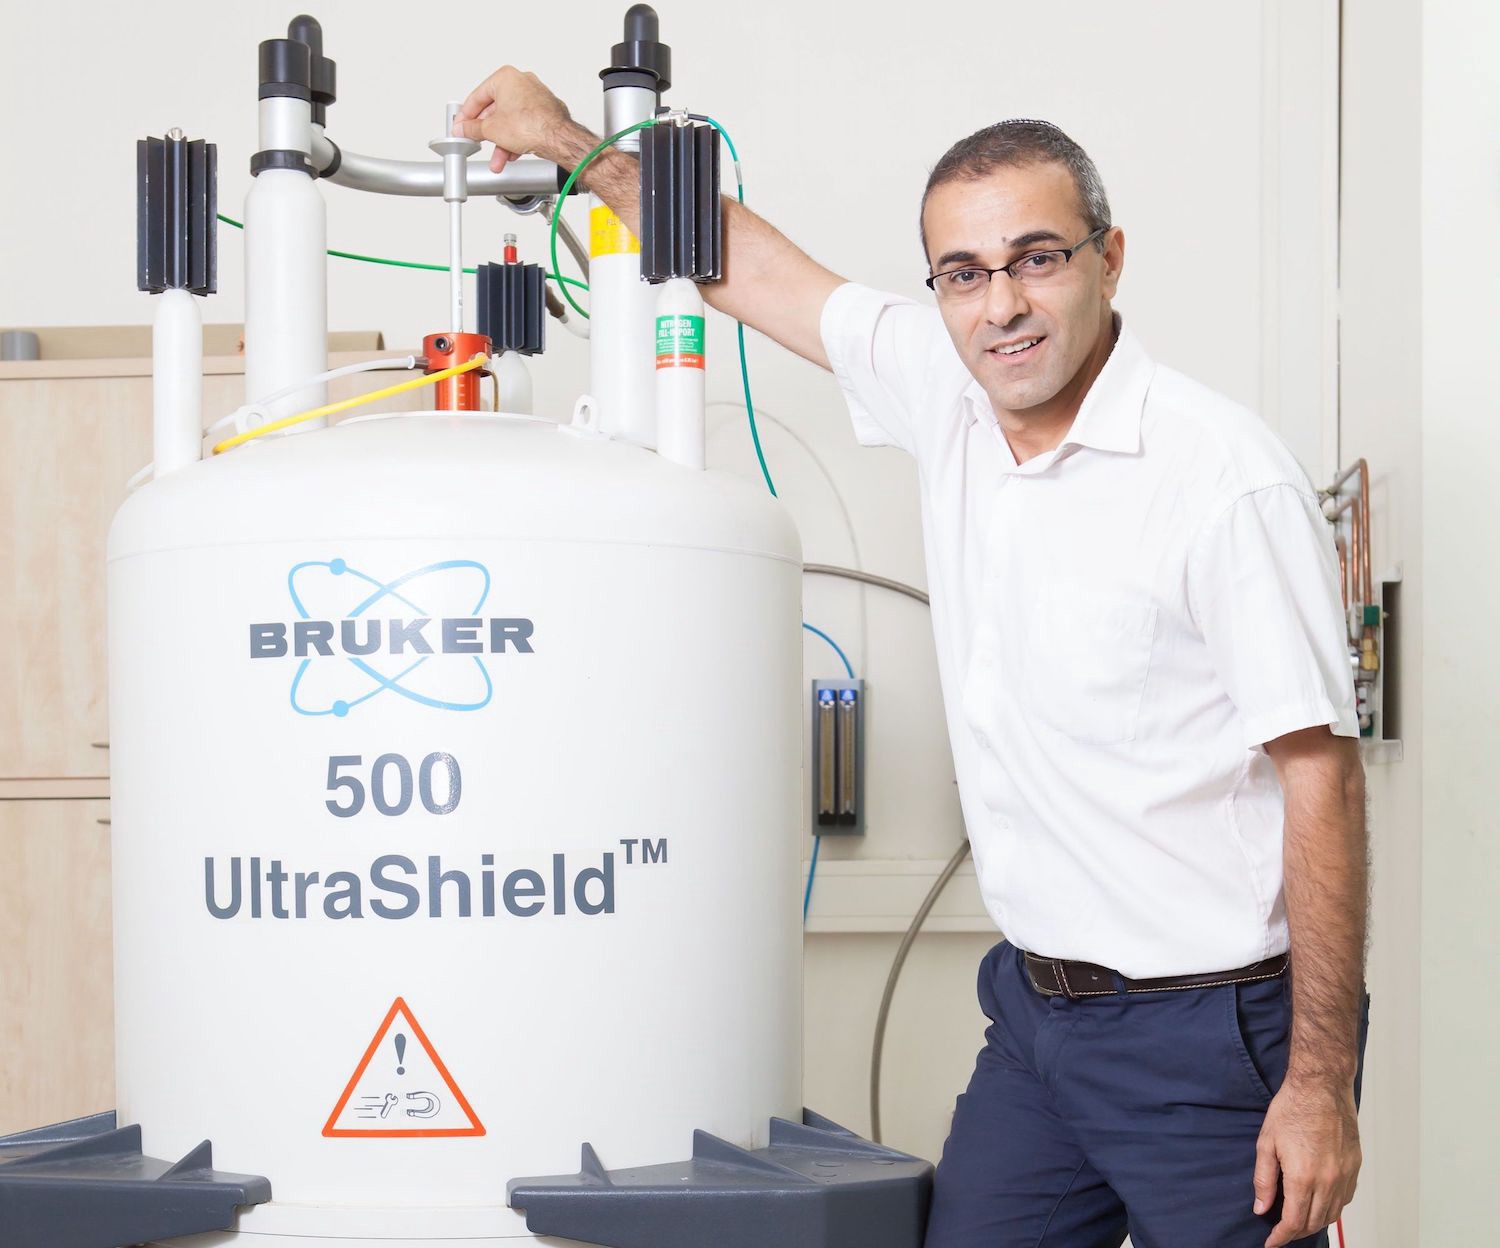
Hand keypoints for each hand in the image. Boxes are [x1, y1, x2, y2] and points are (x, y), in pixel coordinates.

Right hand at [452, 67, 572, 172]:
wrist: (559, 139)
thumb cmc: (532, 125)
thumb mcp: (491, 129)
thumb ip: (473, 129)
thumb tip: (464, 128)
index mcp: (506, 78)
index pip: (478, 96)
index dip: (466, 114)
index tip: (461, 125)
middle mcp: (522, 83)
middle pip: (495, 110)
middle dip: (486, 132)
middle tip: (476, 140)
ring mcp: (536, 97)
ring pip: (511, 121)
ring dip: (501, 142)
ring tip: (497, 158)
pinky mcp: (546, 111)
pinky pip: (524, 125)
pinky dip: (516, 139)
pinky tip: (512, 153)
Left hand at [1254, 1074, 1361, 1246]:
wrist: (1322, 1087)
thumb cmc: (1291, 1109)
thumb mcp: (1266, 1143)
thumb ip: (1264, 1180)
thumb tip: (1261, 1208)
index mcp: (1304, 1177)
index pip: (1294, 1222)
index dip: (1281, 1237)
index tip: (1271, 1243)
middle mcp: (1329, 1181)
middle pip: (1315, 1222)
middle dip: (1296, 1232)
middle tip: (1281, 1232)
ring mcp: (1345, 1175)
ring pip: (1332, 1214)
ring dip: (1315, 1222)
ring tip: (1298, 1221)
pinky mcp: (1355, 1167)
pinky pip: (1345, 1199)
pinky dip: (1332, 1208)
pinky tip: (1319, 1203)